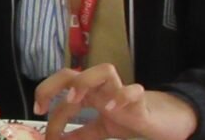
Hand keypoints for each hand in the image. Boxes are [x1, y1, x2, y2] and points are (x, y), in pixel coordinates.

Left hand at [34, 65, 197, 139]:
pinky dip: (121, 96)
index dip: (46, 99)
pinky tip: (110, 109)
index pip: (62, 90)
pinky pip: (134, 91)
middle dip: (53, 84)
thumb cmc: (132, 119)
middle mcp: (103, 88)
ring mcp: (122, 92)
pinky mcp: (142, 102)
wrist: (167, 121)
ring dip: (85, 82)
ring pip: (104, 70)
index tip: (38, 113)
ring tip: (74, 101)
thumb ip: (81, 134)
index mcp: (90, 93)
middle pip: (73, 72)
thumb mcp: (101, 129)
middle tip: (44, 105)